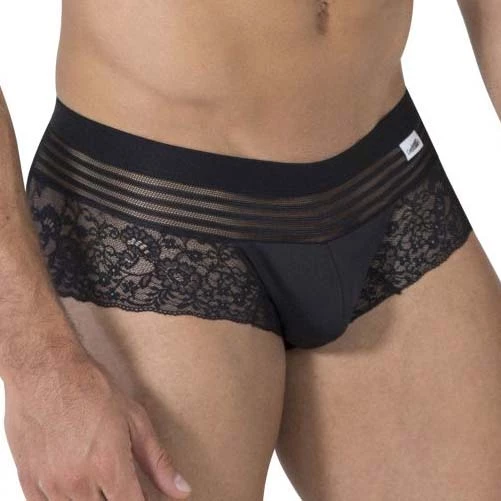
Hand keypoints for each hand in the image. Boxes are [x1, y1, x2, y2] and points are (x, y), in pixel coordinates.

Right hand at [3, 350, 191, 499]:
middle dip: (119, 497)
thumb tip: (181, 490)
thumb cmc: (91, 388)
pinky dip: (65, 500)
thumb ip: (158, 461)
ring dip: (94, 499)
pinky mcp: (29, 481)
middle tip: (121, 480)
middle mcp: (79, 483)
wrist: (47, 370)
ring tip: (100, 475)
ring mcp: (51, 485)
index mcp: (109, 467)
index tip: (147, 497)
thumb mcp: (135, 420)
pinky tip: (76, 483)